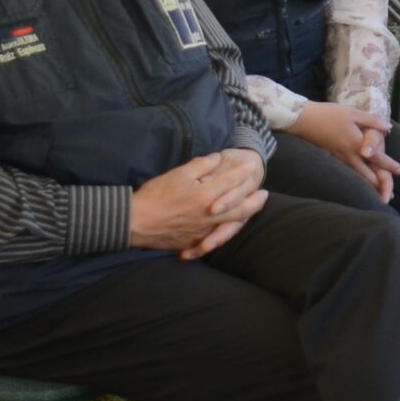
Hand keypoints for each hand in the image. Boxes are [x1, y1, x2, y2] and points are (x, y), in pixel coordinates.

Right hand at [128, 148, 266, 256]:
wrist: (134, 222)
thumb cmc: (154, 195)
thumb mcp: (178, 174)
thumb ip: (201, 165)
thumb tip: (217, 158)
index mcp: (205, 196)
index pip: (231, 181)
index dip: (243, 172)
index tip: (253, 165)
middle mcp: (209, 215)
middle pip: (240, 207)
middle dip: (255, 199)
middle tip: (265, 193)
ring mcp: (203, 231)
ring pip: (231, 224)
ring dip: (245, 215)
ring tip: (252, 209)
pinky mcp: (193, 241)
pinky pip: (215, 237)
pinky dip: (226, 231)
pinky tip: (229, 226)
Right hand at [289, 101, 399, 200]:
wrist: (302, 120)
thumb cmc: (329, 115)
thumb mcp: (353, 114)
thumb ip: (372, 121)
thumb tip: (388, 128)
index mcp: (356, 144)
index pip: (377, 158)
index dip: (390, 165)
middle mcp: (348, 155)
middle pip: (366, 174)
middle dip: (378, 185)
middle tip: (389, 195)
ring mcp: (339, 157)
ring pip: (356, 174)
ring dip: (368, 184)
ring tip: (377, 193)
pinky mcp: (332, 156)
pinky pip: (348, 171)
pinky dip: (357, 177)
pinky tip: (359, 180)